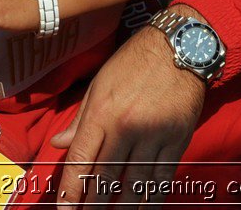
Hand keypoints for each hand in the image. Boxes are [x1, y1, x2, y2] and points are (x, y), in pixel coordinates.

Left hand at [51, 21, 207, 207]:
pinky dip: (153, 198)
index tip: (65, 209)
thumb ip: (80, 118)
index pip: (82, 159)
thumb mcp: (99, 83)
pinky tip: (144, 209)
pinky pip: (162, 177)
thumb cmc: (134, 62)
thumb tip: (60, 144)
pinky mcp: (177, 140)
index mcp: (103, 112)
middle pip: (107, 176)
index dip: (72, 188)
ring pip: (135, 182)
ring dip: (123, 206)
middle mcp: (126, 127)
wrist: (180, 47)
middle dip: (94, 204)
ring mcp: (154, 135)